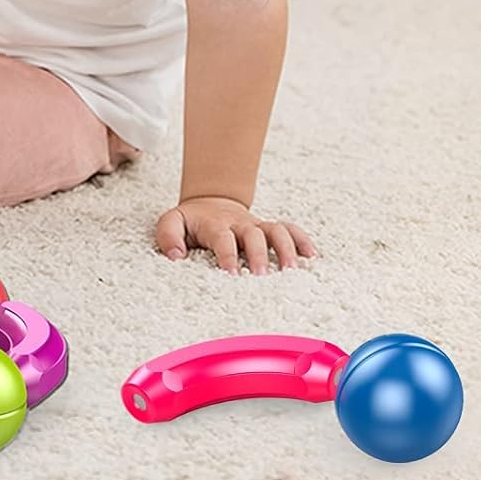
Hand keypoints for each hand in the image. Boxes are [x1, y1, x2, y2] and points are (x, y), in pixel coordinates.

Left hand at [155, 196, 316, 274]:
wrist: (209, 203)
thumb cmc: (191, 221)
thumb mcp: (172, 222)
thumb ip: (168, 236)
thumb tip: (176, 256)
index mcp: (215, 224)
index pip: (223, 238)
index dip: (227, 255)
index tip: (232, 274)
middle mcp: (240, 224)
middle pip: (254, 235)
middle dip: (259, 254)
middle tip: (263, 276)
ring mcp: (257, 226)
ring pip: (277, 231)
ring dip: (286, 248)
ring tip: (292, 270)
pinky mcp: (269, 228)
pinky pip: (289, 229)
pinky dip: (301, 240)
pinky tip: (312, 256)